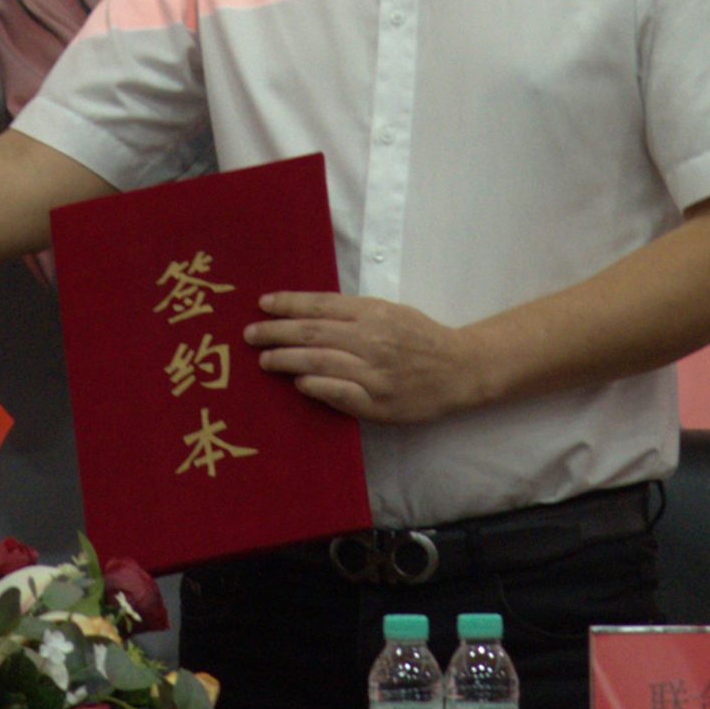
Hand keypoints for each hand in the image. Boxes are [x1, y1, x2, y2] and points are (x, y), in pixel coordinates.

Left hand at [247, 291, 486, 424]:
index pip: (321, 305)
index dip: (288, 304)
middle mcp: (372, 340)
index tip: (263, 304)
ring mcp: (374, 373)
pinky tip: (298, 383)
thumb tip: (307, 312)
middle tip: (250, 333)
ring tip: (265, 359)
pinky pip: (339, 393)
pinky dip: (315, 386)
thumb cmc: (420, 337)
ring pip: (320, 363)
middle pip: (313, 333)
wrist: (459, 369)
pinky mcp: (379, 403)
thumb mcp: (390, 311)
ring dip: (287, 360)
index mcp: (373, 313)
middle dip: (276, 332)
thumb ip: (353, 312)